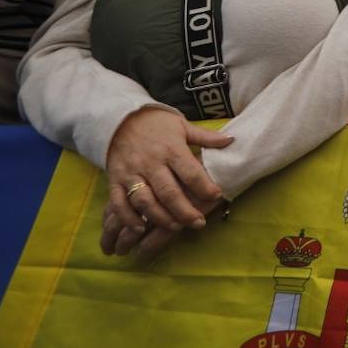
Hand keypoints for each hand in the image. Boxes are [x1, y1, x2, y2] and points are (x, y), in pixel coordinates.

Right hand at [101, 107, 232, 254]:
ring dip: (160, 217)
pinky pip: (119, 203)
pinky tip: (140, 229)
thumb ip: (205, 137)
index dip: (204, 186)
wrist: (120, 118)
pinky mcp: (115, 180)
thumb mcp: (182, 126)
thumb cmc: (157, 124)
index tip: (217, 196)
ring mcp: (131, 172)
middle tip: (199, 223)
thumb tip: (231, 140)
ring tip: (176, 228)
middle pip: (168, 192)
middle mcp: (151, 162)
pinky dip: (128, 218)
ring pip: (145, 200)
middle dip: (185, 211)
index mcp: (171, 148)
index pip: (190, 171)